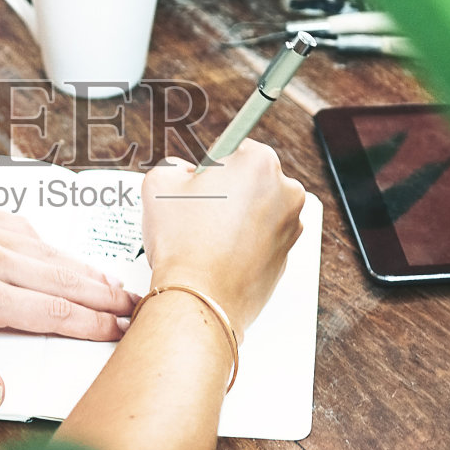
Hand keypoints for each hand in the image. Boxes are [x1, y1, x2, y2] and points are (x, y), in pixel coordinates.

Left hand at [0, 201, 136, 407]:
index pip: (52, 314)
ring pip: (48, 251)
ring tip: (112, 284)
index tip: (118, 332)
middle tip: (136, 307)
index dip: (92, 325)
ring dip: (83, 269)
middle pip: (63, 280)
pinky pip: (22, 227)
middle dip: (103, 295)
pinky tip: (56, 253)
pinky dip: (47, 243)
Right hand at [140, 141, 305, 339]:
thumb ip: (173, 166)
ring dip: (237, 218)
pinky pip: (262, 240)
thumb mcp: (159, 184)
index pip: (234, 149)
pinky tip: (219, 256)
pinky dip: (244, 244)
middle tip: (197, 213)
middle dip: (226, 192)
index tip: (202, 181)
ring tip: (206, 238)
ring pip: (258, 211)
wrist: (200, 300)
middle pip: (250, 180)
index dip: (210, 167)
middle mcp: (286, 191)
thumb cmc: (184, 243)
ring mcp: (291, 226)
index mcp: (260, 162)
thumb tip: (183, 173)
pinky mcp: (287, 256)